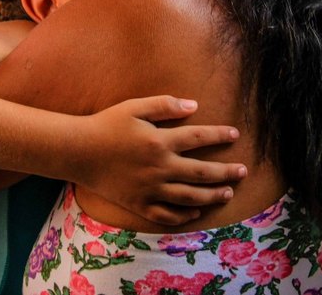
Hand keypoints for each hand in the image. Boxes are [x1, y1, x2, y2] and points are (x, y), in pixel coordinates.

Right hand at [73, 96, 247, 225]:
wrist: (78, 151)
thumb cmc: (106, 125)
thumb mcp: (134, 107)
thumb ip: (165, 105)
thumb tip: (194, 106)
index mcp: (160, 141)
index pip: (199, 138)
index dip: (219, 136)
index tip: (235, 135)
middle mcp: (159, 167)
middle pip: (202, 172)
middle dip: (226, 172)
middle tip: (243, 171)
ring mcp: (150, 189)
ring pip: (190, 197)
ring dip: (212, 195)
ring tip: (228, 193)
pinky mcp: (139, 204)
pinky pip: (167, 215)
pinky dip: (184, 215)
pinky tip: (196, 212)